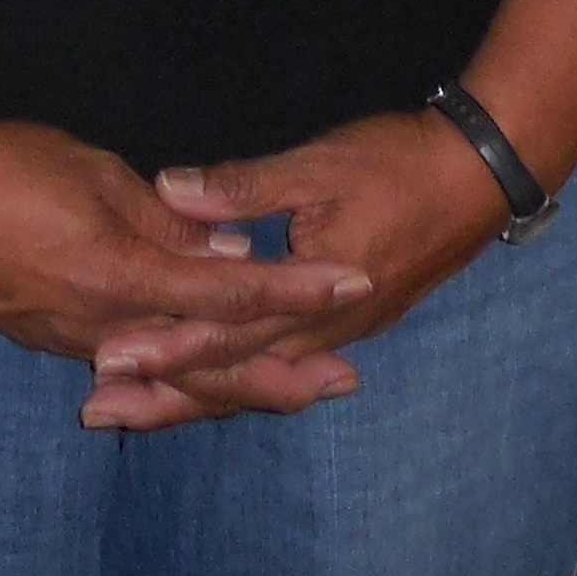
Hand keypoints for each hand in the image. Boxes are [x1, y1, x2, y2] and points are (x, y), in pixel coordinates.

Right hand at [0, 112, 374, 430]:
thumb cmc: (8, 167)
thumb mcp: (100, 177)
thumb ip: (170, 225)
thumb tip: (231, 257)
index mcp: (125, 278)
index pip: (232, 293)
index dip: (298, 288)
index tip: (354, 281)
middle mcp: (107, 327)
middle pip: (210, 364)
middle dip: (281, 374)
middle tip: (343, 382)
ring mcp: (74, 342)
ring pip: (170, 374)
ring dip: (233, 382)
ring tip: (290, 385)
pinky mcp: (49, 339)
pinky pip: (129, 364)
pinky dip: (175, 374)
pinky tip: (198, 375)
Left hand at [104, 109, 511, 426]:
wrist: (479, 178)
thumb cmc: (398, 165)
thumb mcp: (317, 167)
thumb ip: (243, 188)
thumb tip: (170, 190)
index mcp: (310, 298)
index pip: (224, 334)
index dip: (164, 347)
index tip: (107, 358)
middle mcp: (322, 333)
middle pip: (233, 377)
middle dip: (165, 396)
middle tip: (97, 410)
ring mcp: (338, 334)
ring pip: (254, 378)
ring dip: (193, 392)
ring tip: (131, 405)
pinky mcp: (347, 324)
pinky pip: (278, 364)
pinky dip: (233, 374)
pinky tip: (205, 375)